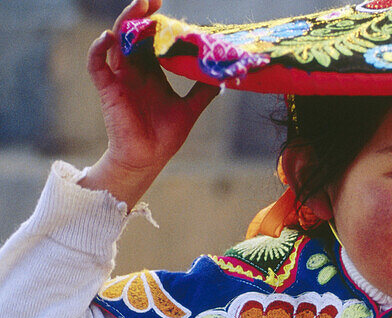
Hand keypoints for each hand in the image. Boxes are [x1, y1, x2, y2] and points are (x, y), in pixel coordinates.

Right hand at [81, 0, 218, 207]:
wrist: (148, 159)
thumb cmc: (165, 136)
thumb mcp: (191, 109)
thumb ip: (204, 92)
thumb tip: (224, 78)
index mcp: (151, 71)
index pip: (151, 39)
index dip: (157, 22)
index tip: (166, 7)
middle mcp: (134, 70)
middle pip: (133, 34)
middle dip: (141, 14)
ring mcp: (120, 78)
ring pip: (116, 42)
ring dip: (125, 23)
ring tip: (138, 8)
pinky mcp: (108, 89)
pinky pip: (97, 64)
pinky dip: (99, 49)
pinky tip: (109, 38)